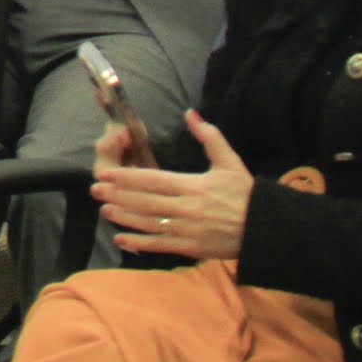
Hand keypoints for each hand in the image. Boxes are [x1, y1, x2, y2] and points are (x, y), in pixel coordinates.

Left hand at [94, 109, 253, 261]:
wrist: (266, 229)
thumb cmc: (246, 194)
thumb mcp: (230, 161)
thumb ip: (209, 136)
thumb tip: (190, 113)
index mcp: (193, 186)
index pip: (153, 181)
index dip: (127, 178)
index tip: (106, 175)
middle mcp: (187, 209)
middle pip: (145, 202)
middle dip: (118, 196)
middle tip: (95, 191)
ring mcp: (188, 230)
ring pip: (149, 223)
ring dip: (124, 217)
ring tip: (104, 210)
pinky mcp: (191, 248)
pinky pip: (160, 245)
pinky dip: (140, 243)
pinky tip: (122, 239)